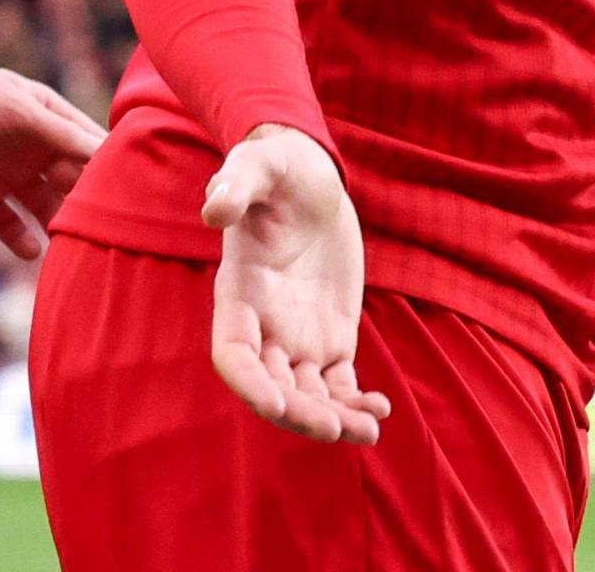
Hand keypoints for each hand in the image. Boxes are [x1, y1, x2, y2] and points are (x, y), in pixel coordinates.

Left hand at [0, 58, 105, 258]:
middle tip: (110, 236)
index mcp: (48, 117)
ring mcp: (6, 173)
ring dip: (59, 227)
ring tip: (75, 251)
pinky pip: (9, 225)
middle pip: (73, 183)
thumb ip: (63, 135)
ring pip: (44, 208)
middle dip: (89, 206)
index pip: (92, 148)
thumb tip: (110, 154)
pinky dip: (21, 240)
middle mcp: (32, 147)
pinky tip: (32, 251)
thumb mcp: (18, 112)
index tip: (140, 201)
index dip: (113, 172)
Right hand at [200, 125, 392, 445]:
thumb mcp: (259, 164)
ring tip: (369, 429)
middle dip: (299, 414)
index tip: (277, 404)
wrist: (310, 179)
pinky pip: (339, 385)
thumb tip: (214, 210)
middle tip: (335, 427)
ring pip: (307, 396)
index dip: (249, 383)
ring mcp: (297, 337)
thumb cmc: (278, 167)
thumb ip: (236, 184)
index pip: (233, 353)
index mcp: (239, 292)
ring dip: (332, 419)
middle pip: (273, 387)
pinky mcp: (330, 339)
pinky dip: (355, 404)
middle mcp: (264, 325)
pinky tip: (380, 410)